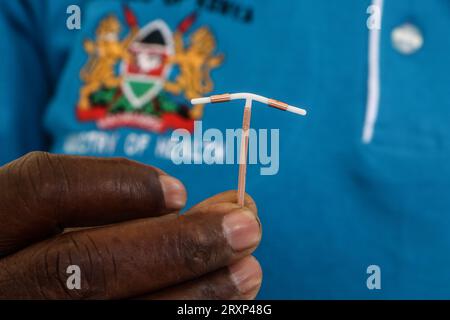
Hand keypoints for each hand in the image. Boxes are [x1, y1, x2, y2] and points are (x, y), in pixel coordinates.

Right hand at [0, 152, 261, 298]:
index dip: (116, 183)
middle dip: (178, 245)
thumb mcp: (46, 223)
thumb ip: (101, 209)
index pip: (43, 190)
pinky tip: (217, 305)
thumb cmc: (35, 252)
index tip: (180, 189)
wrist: (21, 294)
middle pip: (85, 268)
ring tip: (249, 271)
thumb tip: (185, 200)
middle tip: (247, 226)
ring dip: (195, 295)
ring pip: (118, 317)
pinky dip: (183, 319)